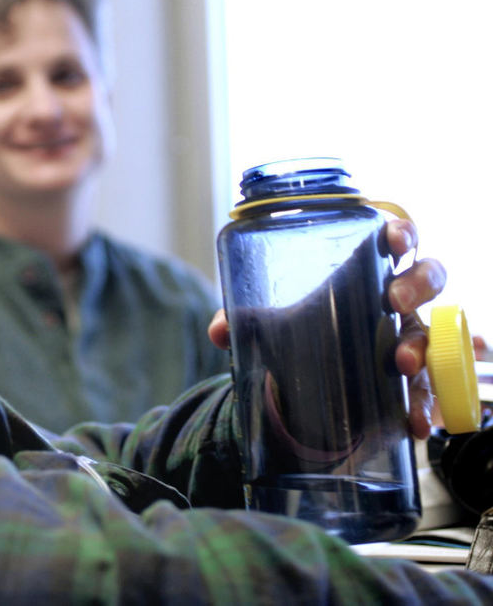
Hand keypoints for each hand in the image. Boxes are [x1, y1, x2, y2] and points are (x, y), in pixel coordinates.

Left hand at [208, 218, 446, 439]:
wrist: (309, 377)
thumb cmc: (304, 328)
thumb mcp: (274, 321)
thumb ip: (246, 321)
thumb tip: (219, 331)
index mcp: (368, 270)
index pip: (396, 239)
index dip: (402, 232)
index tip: (393, 240)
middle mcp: (397, 300)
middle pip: (427, 278)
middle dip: (417, 284)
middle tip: (394, 301)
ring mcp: (409, 337)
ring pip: (434, 333)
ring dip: (424, 347)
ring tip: (403, 364)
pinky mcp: (411, 379)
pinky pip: (429, 388)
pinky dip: (424, 405)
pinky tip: (415, 421)